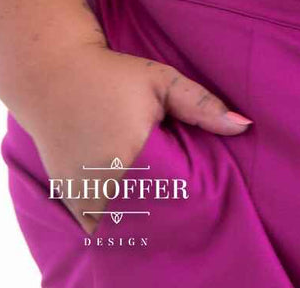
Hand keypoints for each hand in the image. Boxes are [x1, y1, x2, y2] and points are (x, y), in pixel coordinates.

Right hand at [19, 40, 252, 229]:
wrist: (54, 77)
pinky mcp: (70, 199)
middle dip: (168, 202)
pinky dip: (116, 215)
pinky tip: (127, 193)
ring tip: (152, 188)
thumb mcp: (162, 82)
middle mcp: (104, 182)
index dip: (190, 190)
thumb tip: (245, 126)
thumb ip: (203, 106)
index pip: (176, 192)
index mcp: (133, 153)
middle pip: (152, 210)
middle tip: (175, 183)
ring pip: (125, 222)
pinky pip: (100, 223)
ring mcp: (83, 195)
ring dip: (141, 212)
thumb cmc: (114, 75)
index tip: (196, 180)